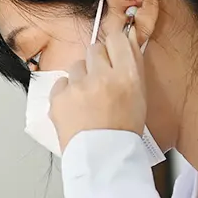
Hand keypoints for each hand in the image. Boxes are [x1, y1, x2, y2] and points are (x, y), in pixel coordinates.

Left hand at [49, 9, 146, 151]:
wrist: (102, 159)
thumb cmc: (123, 131)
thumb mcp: (139, 97)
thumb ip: (132, 66)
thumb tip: (126, 38)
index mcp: (126, 76)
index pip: (117, 39)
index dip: (114, 44)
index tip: (112, 51)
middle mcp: (101, 77)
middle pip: (95, 49)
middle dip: (97, 62)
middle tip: (100, 81)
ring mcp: (77, 87)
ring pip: (77, 65)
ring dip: (82, 77)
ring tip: (88, 99)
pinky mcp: (58, 98)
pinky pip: (61, 82)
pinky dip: (67, 92)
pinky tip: (75, 107)